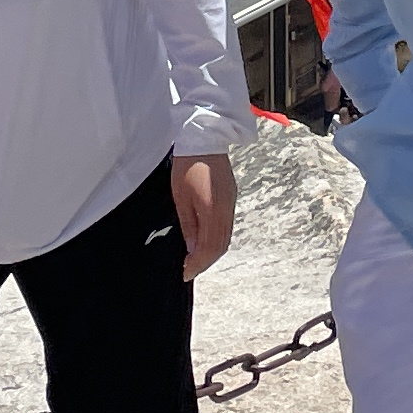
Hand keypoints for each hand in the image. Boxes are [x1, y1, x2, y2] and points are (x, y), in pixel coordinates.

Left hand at [169, 151, 235, 280]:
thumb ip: (188, 225)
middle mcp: (226, 210)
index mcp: (213, 210)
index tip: (186, 273)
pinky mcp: (231, 198)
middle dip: (205, 262)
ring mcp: (231, 203)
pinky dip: (217, 239)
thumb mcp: (180, 197)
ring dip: (212, 252)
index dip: (198, 264)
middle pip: (221, 246)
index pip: (209, 247)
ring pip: (226, 237)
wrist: (205, 139)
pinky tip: (205, 241)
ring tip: (196, 259)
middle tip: (190, 270)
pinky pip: (227, 226)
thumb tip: (192, 248)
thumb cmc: (187, 166)